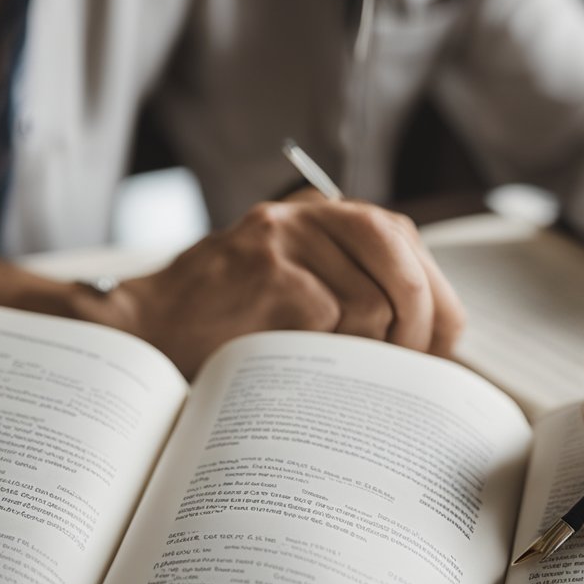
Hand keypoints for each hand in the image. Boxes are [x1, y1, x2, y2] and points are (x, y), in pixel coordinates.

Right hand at [112, 199, 464, 376]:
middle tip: (412, 363)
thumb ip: (352, 289)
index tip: (442, 342)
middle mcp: (303, 212)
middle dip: (421, 316)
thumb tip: (433, 335)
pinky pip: (336, 318)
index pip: (401, 237)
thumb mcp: (294, 291)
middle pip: (397, 251)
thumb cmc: (222, 326)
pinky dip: (332, 353)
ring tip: (342, 371)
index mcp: (316, 212)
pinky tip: (304, 367)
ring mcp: (283, 236)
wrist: (141, 333)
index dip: (434, 293)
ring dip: (371, 346)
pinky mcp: (268, 268)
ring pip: (373, 295)